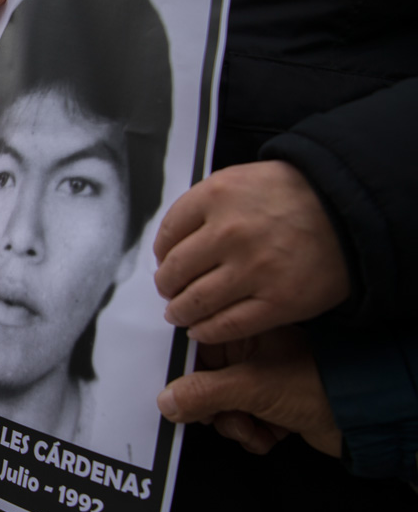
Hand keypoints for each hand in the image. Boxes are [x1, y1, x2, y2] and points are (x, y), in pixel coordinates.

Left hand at [154, 161, 349, 343]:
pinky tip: (201, 329)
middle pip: (174, 271)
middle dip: (167, 286)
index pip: (166, 234)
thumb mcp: (242, 180)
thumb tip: (171, 242)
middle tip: (169, 291)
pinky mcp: (277, 302)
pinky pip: (226, 325)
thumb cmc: (296, 194)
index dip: (160, 255)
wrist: (352, 210)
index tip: (164, 263)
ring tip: (180, 313)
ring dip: (180, 312)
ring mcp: (254, 270)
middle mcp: (230, 233)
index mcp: (216, 196)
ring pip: (194, 302)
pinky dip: (207, 331)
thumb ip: (204, 206)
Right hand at [158, 327, 341, 457]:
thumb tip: (166, 401)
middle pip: (201, 383)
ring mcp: (258, 381)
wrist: (363, 417)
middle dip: (211, 407)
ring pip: (219, 407)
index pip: (193, 348)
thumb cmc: (318, 385)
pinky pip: (239, 421)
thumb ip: (202, 393)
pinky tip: (269, 432)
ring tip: (253, 425)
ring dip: (232, 424)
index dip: (181, 373)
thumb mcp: (251, 387)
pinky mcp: (267, 405)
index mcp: (242, 333)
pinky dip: (250, 433)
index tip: (175, 392)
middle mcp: (248, 354)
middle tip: (221, 414)